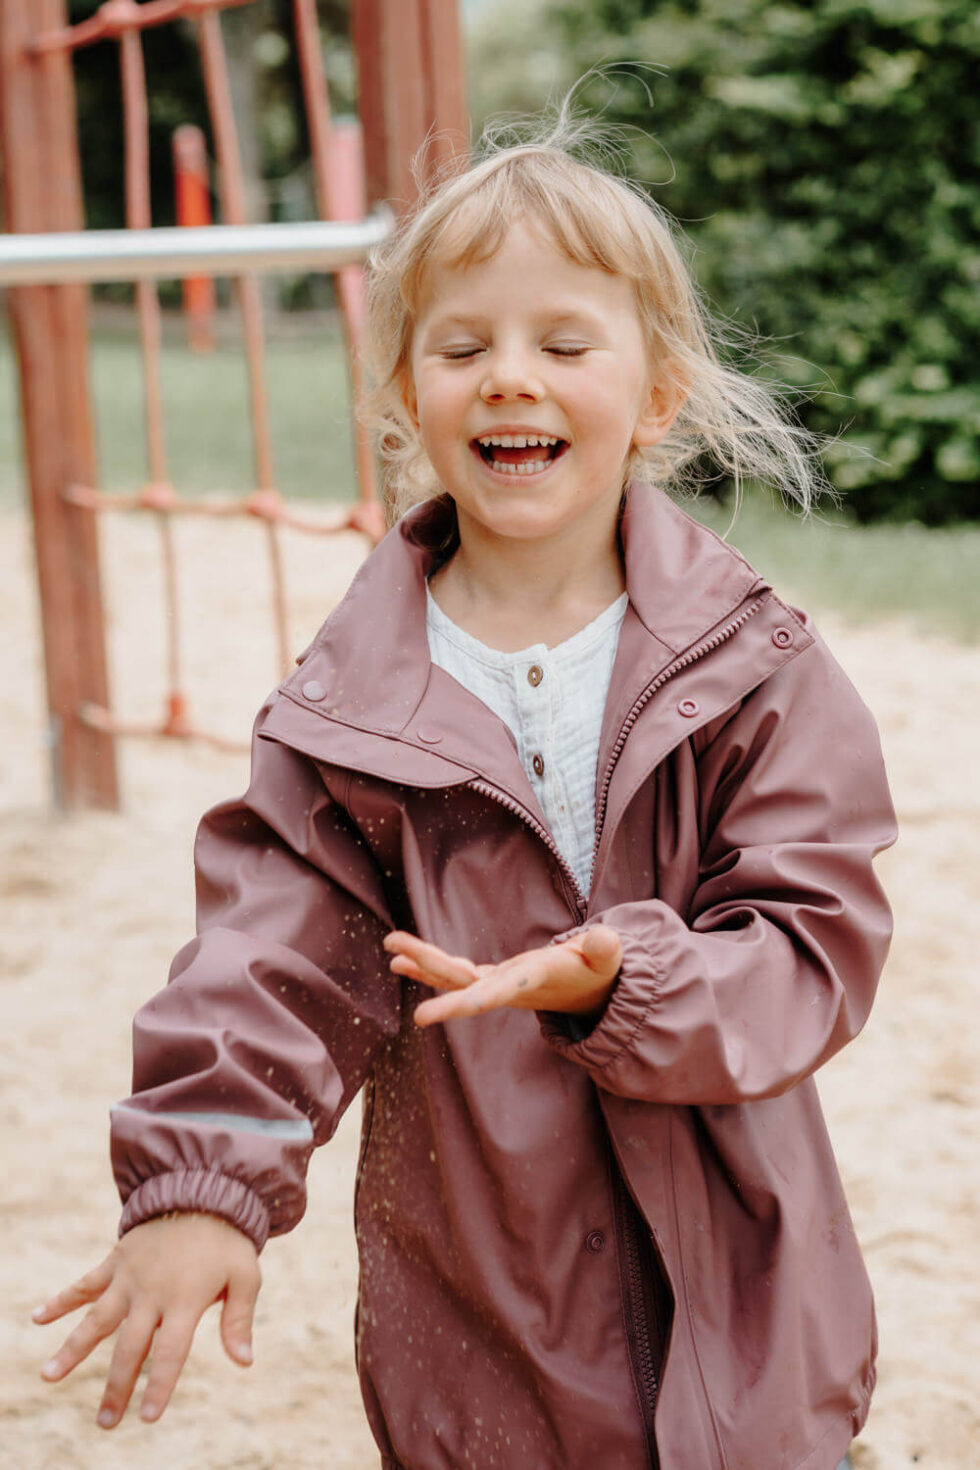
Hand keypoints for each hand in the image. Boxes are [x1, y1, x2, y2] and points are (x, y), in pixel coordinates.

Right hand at [33, 1212, 260, 1427]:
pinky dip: (61, 1300)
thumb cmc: (228, 1241)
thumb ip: (239, 1319)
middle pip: (130, 1346)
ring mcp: (130, 1276)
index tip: (146, 1417)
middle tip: (105, 1422)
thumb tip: (244, 1363)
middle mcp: (152, 1291)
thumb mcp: (246, 1276)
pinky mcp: (116, 1261)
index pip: (171, 1352)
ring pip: (96, 1319)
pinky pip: (85, 1283)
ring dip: (72, 1349)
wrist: (204, 1192)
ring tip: (48, 1376)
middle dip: (117, 1386)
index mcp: (186, 1299)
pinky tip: (37, 1317)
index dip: (159, 1385)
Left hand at [384, 924, 622, 1026]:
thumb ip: (606, 949)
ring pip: (454, 975)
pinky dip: (433, 964)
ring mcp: (498, 984)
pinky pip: (458, 972)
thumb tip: (606, 939)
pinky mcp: (496, 978)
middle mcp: (506, 988)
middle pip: (459, 979)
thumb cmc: (601, 970)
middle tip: (391, 949)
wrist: (595, 991)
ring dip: (423, 963)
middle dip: (426, 964)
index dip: (455, 1005)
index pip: (486, 996)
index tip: (421, 1016)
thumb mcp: (607, 958)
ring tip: (391, 954)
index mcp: (528, 983)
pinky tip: (406, 960)